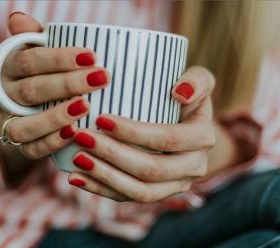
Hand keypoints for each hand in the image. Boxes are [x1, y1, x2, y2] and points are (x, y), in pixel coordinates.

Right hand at [0, 13, 108, 159]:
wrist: (30, 106)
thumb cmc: (44, 73)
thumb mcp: (39, 52)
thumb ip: (35, 37)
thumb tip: (19, 18)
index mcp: (9, 68)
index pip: (30, 61)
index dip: (59, 58)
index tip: (92, 55)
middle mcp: (6, 96)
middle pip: (32, 91)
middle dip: (67, 85)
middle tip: (101, 78)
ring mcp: (12, 121)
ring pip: (25, 125)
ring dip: (56, 116)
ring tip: (86, 107)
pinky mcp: (23, 145)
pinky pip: (31, 148)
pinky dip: (52, 142)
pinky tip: (74, 133)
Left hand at [68, 66, 215, 201]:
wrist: (186, 128)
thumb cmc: (184, 99)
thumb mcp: (199, 81)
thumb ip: (197, 80)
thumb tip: (179, 92)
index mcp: (202, 139)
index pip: (167, 139)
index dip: (134, 132)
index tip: (101, 119)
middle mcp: (193, 167)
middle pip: (151, 170)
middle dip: (113, 155)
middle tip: (82, 137)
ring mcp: (174, 185)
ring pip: (140, 191)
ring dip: (105, 176)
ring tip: (77, 159)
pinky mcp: (156, 194)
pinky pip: (129, 198)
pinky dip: (101, 190)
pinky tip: (77, 177)